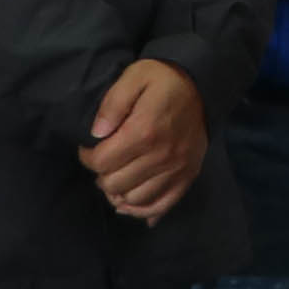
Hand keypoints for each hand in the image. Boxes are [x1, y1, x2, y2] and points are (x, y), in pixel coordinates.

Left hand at [83, 59, 206, 221]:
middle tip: (104, 161)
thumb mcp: (133, 77)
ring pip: (135, 200)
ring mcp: (177, 169)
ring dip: (119, 194)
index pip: (102, 162)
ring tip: (116, 178)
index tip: (89, 148)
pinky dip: (143, 211)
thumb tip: (96, 133)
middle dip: (101, 175)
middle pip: (115, 185)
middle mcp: (161, 156)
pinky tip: (130, 203)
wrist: (202, 83)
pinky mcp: (188, 175)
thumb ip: (112, 104)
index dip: (87, 157)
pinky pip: (162, 205)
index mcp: (144, 132)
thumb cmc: (162, 79)